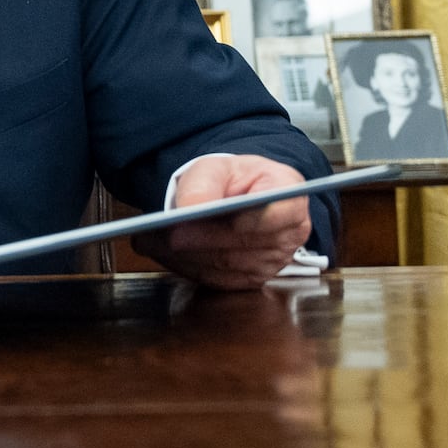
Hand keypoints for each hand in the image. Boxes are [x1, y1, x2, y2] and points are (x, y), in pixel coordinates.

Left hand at [132, 155, 312, 289]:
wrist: (233, 196)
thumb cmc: (231, 179)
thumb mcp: (215, 168)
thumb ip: (204, 186)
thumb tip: (190, 210)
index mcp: (290, 196)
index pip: (279, 214)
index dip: (250, 221)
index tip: (218, 218)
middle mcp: (289, 233)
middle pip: (245, 244)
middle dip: (204, 239)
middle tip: (170, 234)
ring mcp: (274, 261)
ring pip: (228, 265)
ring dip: (191, 256)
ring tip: (157, 242)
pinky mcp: (253, 279)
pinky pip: (220, 280)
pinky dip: (190, 268)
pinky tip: (166, 254)